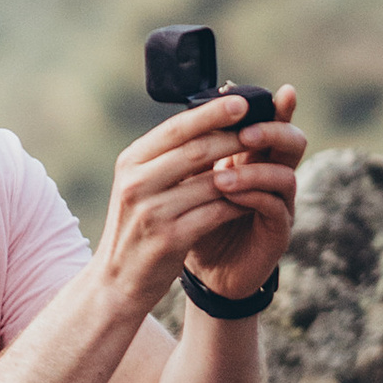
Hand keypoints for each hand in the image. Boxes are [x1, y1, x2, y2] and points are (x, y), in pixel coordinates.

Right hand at [98, 91, 304, 310]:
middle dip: (234, 138)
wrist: (117, 281)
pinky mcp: (170, 239)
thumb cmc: (138, 227)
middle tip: (263, 129)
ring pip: (211, 182)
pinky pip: (215, 213)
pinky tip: (254, 200)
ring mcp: (152, 212)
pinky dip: (238, 204)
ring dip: (242, 174)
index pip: (175, 128)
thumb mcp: (140, 186)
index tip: (242, 102)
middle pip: (196, 150)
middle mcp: (137, 183)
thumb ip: (168, 158)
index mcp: (131, 162)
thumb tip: (212, 122)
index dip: (211, 113)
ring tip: (265, 164)